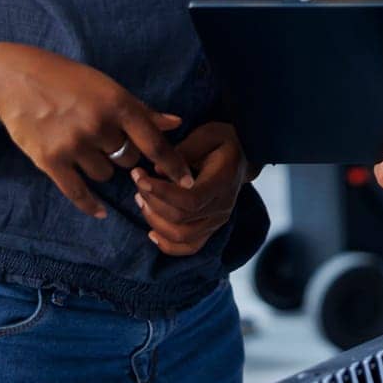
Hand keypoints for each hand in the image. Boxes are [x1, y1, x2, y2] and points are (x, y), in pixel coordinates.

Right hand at [0, 43, 192, 219]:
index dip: (173, 165)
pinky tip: (100, 212)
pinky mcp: (50, 160)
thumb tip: (176, 123)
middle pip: (131, 159)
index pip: (155, 142)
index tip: (188, 182)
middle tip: (105, 139)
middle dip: (125, 155)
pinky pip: (79, 192)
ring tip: (82, 144)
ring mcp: (74, 144)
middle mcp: (99, 125)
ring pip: (106, 174)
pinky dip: (91, 204)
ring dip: (101, 166)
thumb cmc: (67, 79)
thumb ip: (141, 109)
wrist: (14, 80)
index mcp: (118, 103)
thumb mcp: (107, 86)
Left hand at [130, 121, 248, 255]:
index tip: (140, 178)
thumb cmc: (222, 141)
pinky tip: (152, 232)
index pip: (191, 199)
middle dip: (152, 202)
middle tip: (138, 181)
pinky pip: (190, 247)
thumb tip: (157, 170)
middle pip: (181, 220)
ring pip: (181, 236)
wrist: (244, 154)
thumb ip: (183, 151)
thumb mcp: (206, 135)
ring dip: (155, 221)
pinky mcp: (211, 228)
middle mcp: (222, 207)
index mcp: (222, 183)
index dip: (162, 193)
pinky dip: (168, 245)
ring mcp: (217, 221)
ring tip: (141, 200)